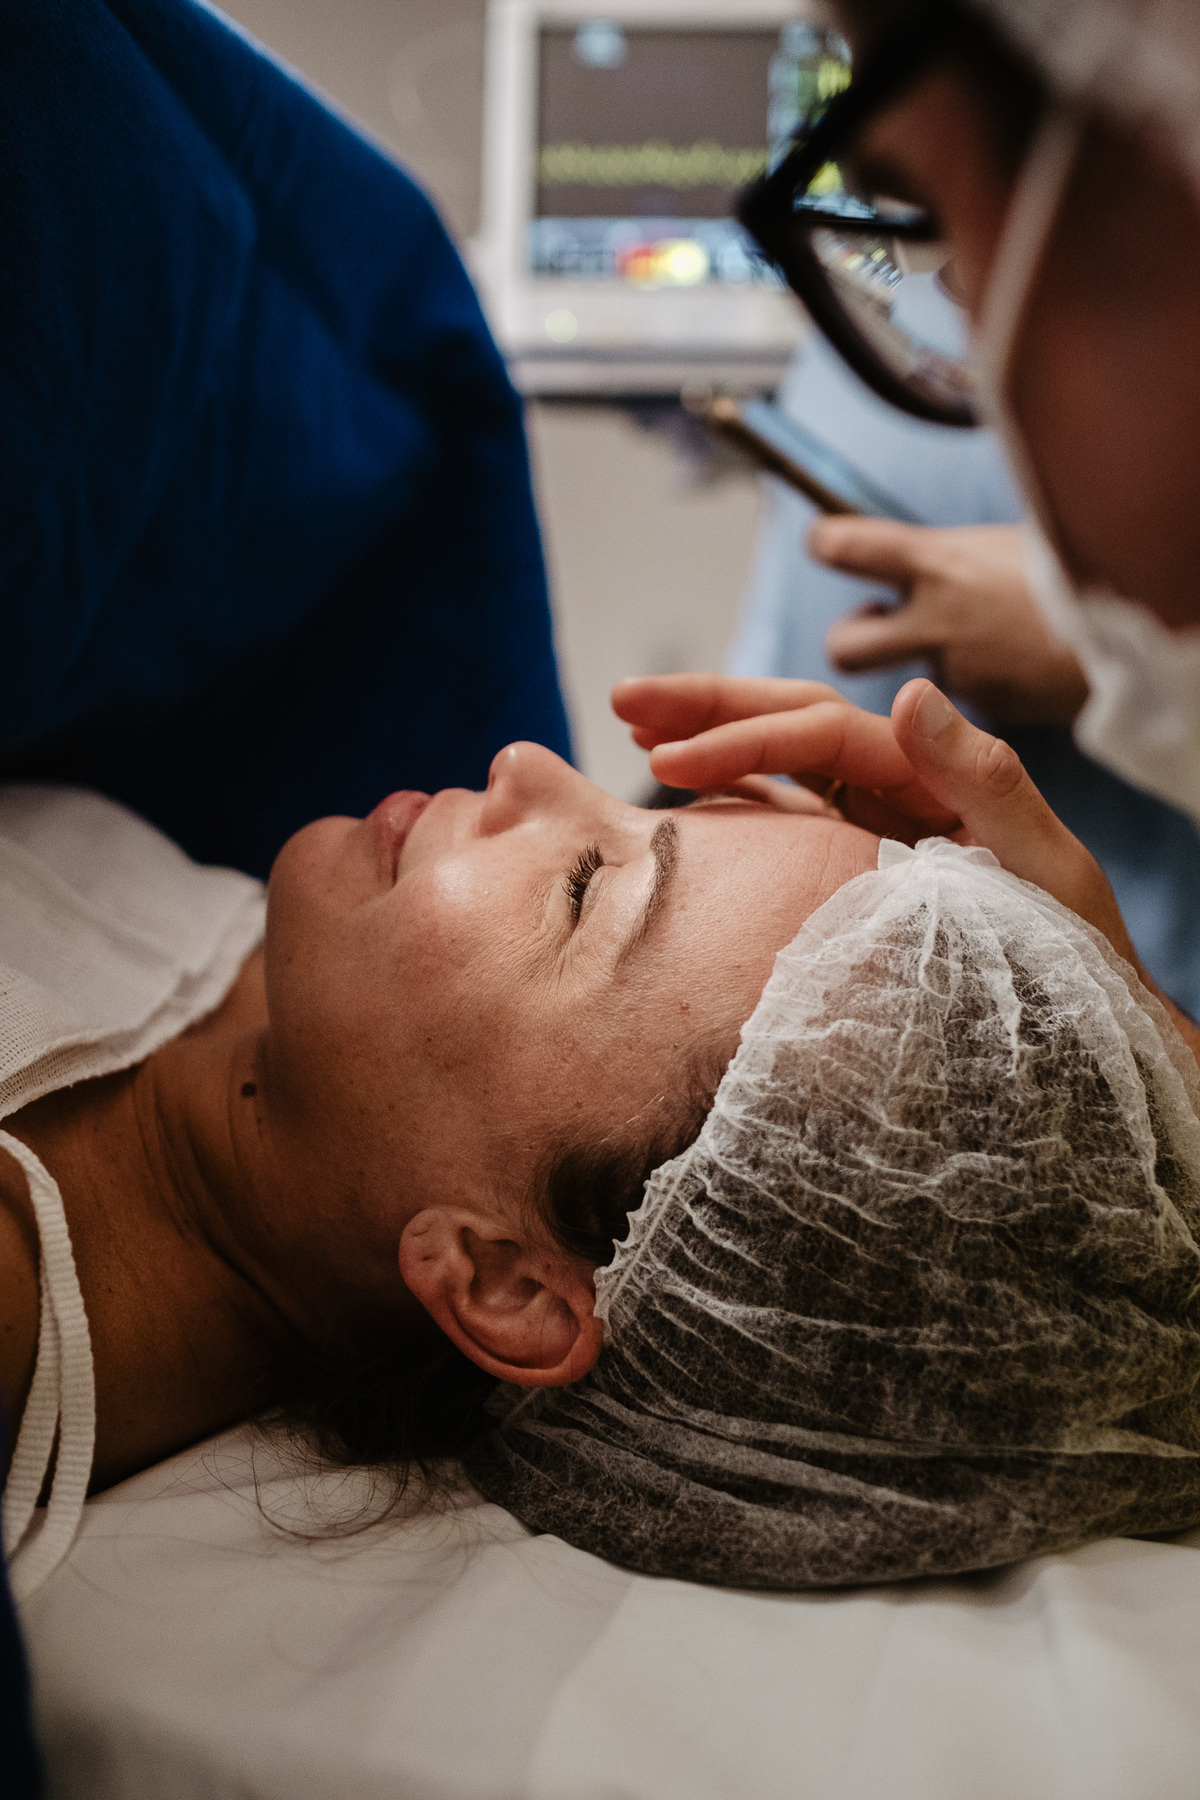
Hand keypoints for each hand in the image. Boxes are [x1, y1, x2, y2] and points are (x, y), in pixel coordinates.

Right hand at [612, 671, 1133, 961]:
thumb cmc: (1075, 954)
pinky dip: (735, 792)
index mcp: (937, 775)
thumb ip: (986, 782)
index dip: (745, 736)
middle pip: (793, 720)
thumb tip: (910, 693)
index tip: (670, 760)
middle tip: (625, 698)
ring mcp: (875, 821)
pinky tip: (684, 792)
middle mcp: (902, 785)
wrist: (1088, 1024)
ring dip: (710, 737)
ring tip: (636, 727)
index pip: (826, 731)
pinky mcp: (857, 862)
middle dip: (709, 706)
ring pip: (781, 757)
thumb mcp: (1045, 867)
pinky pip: (789, 811)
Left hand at [811, 519, 1088, 726]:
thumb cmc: (1088, 567)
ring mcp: (961, 675)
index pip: (845, 549)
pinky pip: (966, 702)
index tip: (831, 544)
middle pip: (844, 644)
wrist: (1146, 630)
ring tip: (974, 643)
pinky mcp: (990, 712)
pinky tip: (1023, 667)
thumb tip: (939, 545)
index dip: (829, 545)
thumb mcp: (1021, 535)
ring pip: (908, 680)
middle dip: (853, 634)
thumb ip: (968, 550)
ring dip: (926, 665)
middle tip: (878, 621)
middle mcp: (939, 624)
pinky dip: (983, 689)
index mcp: (942, 563)